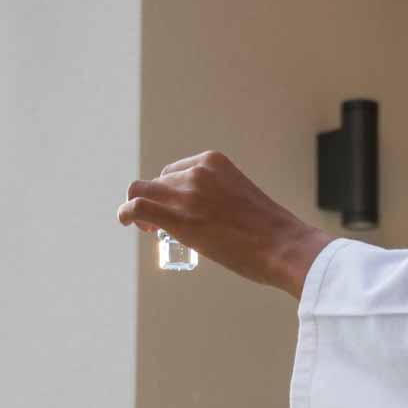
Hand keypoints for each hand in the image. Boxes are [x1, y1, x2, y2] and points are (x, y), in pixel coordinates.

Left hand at [117, 150, 334, 298]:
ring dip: (137, 210)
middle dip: (154, 201)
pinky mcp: (177, 218)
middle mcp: (196, 171)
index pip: (174, 171)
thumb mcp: (241, 197)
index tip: (172, 210)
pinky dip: (125, 213)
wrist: (282, 245)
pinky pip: (136, 208)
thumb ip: (219, 198)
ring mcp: (185, 193)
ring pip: (141, 192)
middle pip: (157, 182)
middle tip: (157, 225)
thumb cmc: (269, 231)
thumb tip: (206, 218)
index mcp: (213, 161)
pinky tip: (124, 222)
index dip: (167, 191)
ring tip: (146, 229)